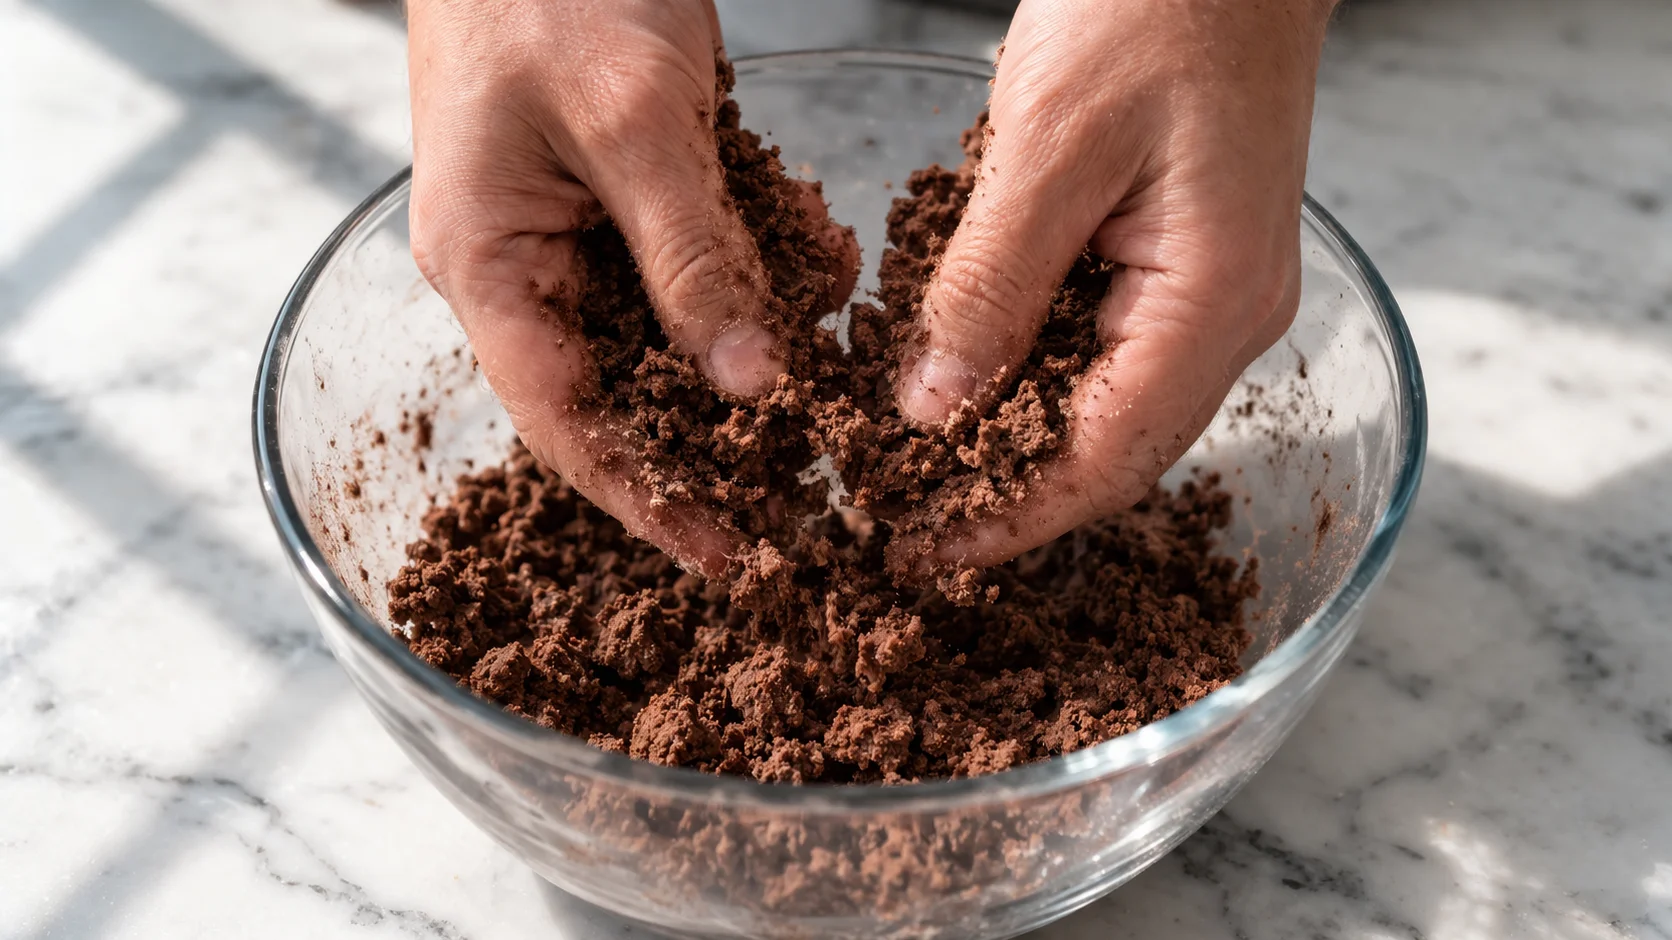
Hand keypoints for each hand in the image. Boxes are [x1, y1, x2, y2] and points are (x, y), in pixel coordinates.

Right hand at [407, 0, 794, 576]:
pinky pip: (700, 256)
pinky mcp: (629, 187)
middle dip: (718, 434)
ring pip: (676, 325)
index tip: (729, 556)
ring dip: (755, 334)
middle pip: (625, 392)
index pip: (568, 425)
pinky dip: (760, 255)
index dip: (648, 501)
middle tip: (810, 481)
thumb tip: (748, 385)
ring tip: (829, 353)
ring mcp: (580, 227)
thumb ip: (693, 258)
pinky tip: (814, 247)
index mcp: (490, 267)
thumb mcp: (633, 123)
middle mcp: (529, 265)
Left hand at [899, 0, 1334, 566]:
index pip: (1108, 461)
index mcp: (1212, 302)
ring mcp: (1212, 290)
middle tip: (902, 512)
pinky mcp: (1182, 259)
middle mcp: (1229, 317)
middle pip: (1113, 451)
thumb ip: (988, 287)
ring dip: (1015, 438)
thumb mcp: (1048, 147)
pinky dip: (1032, 371)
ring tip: (918, 461)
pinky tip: (964, 371)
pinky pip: (1105, 347)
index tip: (923, 549)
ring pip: (1106, 405)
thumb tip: (932, 412)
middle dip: (1007, 493)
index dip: (1011, 518)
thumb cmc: (1153, 6)